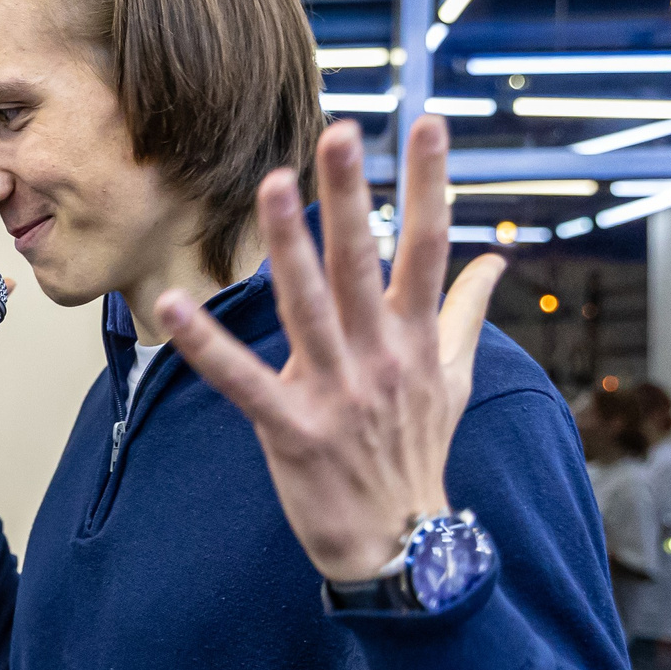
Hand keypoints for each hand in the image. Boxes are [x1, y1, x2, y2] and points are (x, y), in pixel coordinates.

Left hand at [152, 116, 504, 581]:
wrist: (401, 546)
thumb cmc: (417, 454)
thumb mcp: (457, 381)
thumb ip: (467, 314)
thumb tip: (496, 261)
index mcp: (414, 338)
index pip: (429, 245)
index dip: (428, 183)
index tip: (427, 122)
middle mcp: (381, 356)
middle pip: (365, 262)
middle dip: (352, 197)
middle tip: (341, 132)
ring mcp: (338, 393)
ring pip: (310, 306)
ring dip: (290, 247)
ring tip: (273, 185)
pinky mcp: (293, 430)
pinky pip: (244, 382)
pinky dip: (207, 346)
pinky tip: (174, 307)